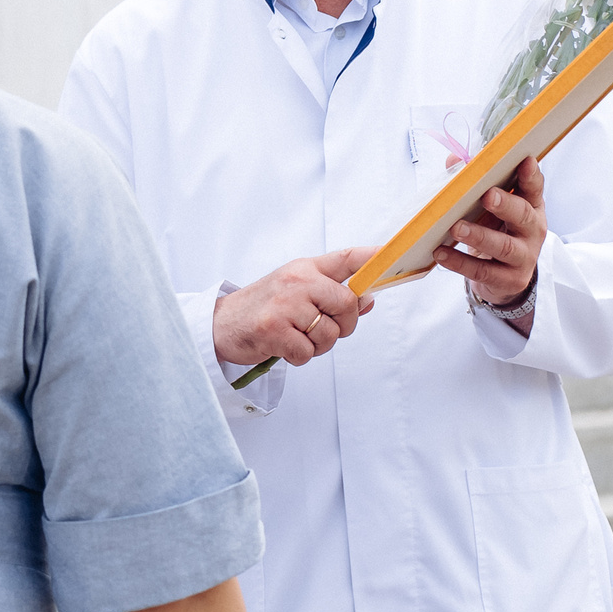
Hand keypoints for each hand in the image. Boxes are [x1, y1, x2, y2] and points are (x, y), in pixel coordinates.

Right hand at [212, 247, 378, 368]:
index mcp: (304, 269)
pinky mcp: (274, 330)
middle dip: (343, 324)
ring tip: (297, 338)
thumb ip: (330, 294)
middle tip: (321, 329)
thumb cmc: (262, 308)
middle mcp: (297, 281)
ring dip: (318, 346)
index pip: (346, 258)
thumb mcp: (295, 292)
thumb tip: (368, 299)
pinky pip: (308, 352)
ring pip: (330, 333)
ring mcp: (285, 305)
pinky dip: (299, 357)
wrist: (220, 325)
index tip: (392, 254)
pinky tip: (284, 347)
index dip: (372, 257)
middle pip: (347, 303)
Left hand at [432, 154, 545, 309]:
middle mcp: (533, 230)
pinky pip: (483, 270)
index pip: (534, 188)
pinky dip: (460, 262)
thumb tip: (454, 160)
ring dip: (479, 235)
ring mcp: (524, 256)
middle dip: (505, 204)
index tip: (525, 160)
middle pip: (523, 215)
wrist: (504, 277)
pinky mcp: (510, 279)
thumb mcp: (488, 208)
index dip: (531, 175)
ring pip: (503, 246)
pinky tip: (441, 254)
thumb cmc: (495, 231)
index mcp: (530, 206)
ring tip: (456, 227)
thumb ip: (473, 183)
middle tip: (486, 196)